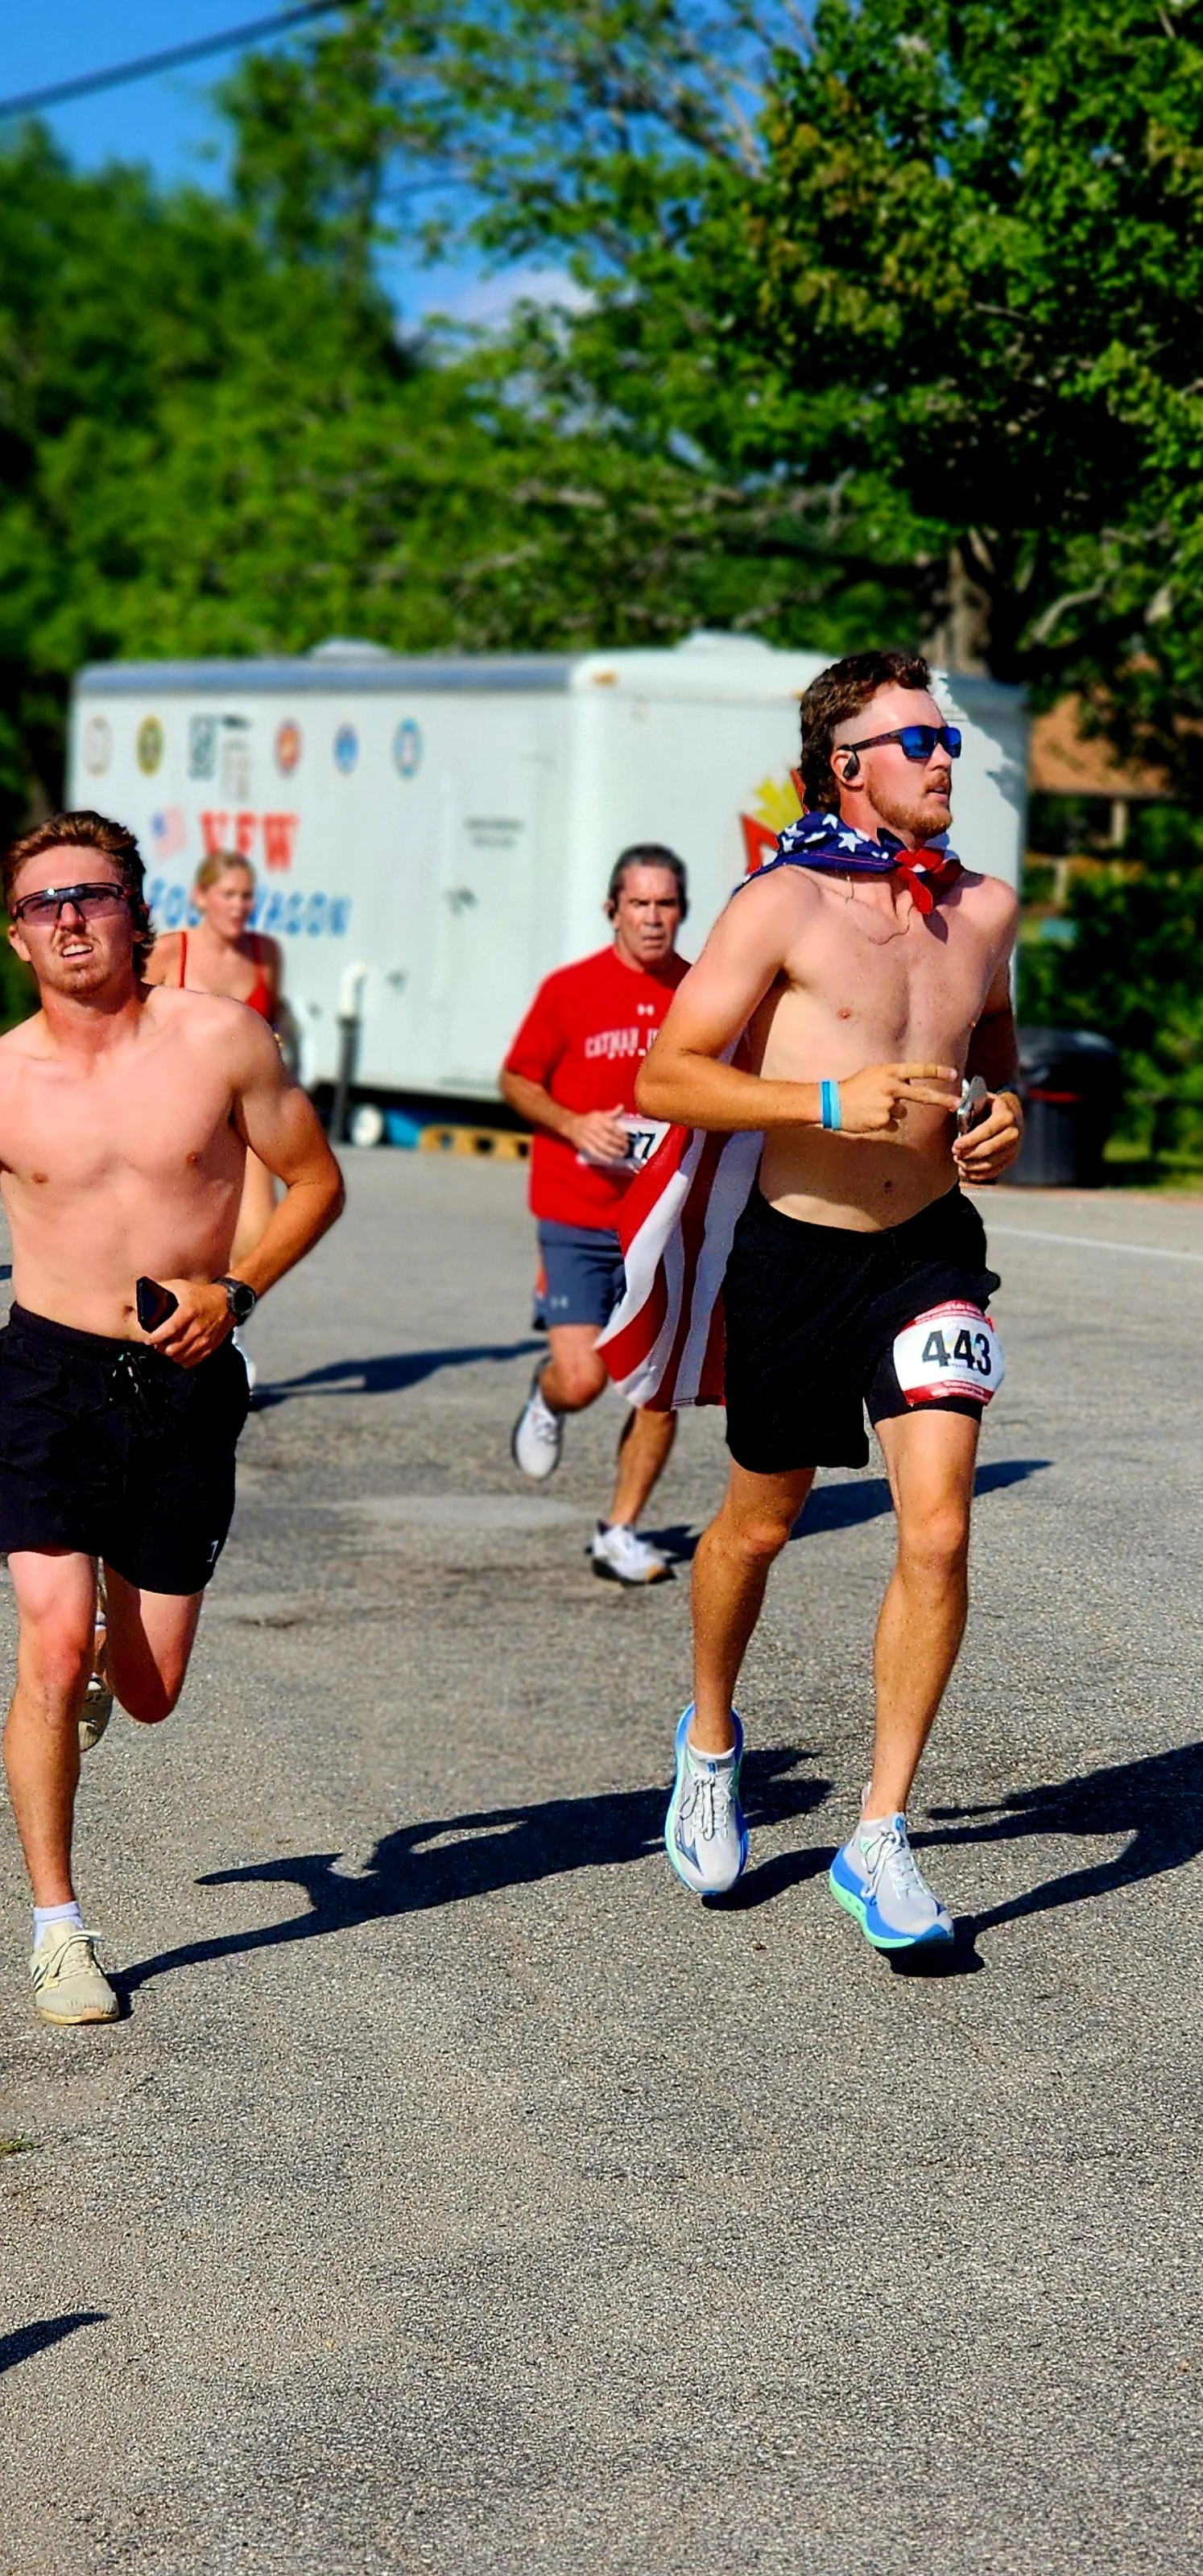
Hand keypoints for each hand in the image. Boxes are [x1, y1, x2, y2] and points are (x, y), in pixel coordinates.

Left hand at [144, 1280, 233, 1368]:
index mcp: (188, 1311)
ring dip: (171, 1355)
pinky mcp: (209, 1347)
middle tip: (157, 1343)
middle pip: (174, 1347)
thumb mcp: (181, 1286)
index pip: (170, 1329)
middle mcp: (197, 1327)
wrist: (227, 1302)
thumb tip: (144, 1293)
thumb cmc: (202, 1294)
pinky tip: (179, 1353)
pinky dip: (183, 1360)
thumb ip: (162, 1288)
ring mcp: (204, 1339)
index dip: (156, 1337)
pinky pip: (192, 1361)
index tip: (148, 1340)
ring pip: (182, 1356)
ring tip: (167, 1348)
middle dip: (161, 1348)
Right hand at [569, 1106, 631, 1163]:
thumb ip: (613, 1113)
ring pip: (602, 1146)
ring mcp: (588, 1137)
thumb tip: (622, 1107)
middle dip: (619, 1144)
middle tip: (626, 1148)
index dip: (620, 1134)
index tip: (627, 1138)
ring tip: (621, 1154)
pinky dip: (603, 1157)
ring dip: (613, 1152)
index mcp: (599, 1119)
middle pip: (608, 1138)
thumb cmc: (589, 1120)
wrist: (571, 1125)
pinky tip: (610, 1160)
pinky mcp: (584, 1145)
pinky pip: (594, 1152)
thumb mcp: (600, 1114)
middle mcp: (593, 1128)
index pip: (611, 1127)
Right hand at [833, 1062, 961, 1135]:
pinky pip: (892, 1124)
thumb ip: (893, 1078)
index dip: (937, 1071)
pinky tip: (869, 1117)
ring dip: (891, 1112)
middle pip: (923, 1095)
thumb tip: (912, 1086)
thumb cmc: (853, 1088)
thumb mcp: (874, 1074)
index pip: (919, 1069)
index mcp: (889, 1072)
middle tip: (957, 1103)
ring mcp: (887, 1105)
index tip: (954, 1074)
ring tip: (872, 1107)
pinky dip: (883, 1122)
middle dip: (943, 1099)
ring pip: (902, 1112)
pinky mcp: (882, 1120)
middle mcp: (891, 1086)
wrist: (832, 1103)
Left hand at [953, 1087, 1023, 1183]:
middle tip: (955, 1153)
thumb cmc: (991, 1107)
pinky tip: (965, 1171)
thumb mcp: (982, 1100)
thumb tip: (952, 1108)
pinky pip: (994, 1172)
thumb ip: (969, 1105)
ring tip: (959, 1161)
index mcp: (1006, 1116)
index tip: (956, 1145)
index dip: (970, 1140)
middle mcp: (1013, 1133)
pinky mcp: (1012, 1159)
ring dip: (971, 1166)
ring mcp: (1014, 1147)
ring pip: (990, 1163)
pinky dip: (978, 1175)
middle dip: (968, 1154)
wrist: (1012, 1112)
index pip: (986, 1131)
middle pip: (988, 1149)